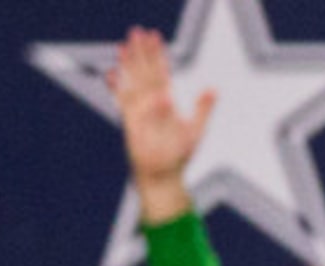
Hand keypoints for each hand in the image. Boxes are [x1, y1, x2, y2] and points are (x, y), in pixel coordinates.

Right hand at [109, 27, 212, 221]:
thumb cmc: (178, 156)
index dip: (158, 55)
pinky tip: (111, 74)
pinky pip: (123, 103)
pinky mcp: (130, 123)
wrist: (163, 176)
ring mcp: (139, 112)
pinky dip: (117, 89)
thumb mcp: (196, 130)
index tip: (155, 37)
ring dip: (128, 64)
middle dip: (142, 52)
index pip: (161, 73)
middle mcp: (150, 104)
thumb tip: (213, 88)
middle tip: (137, 31)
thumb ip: (203, 108)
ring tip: (124, 45)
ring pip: (133, 82)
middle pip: (144, 72)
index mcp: (166, 102)